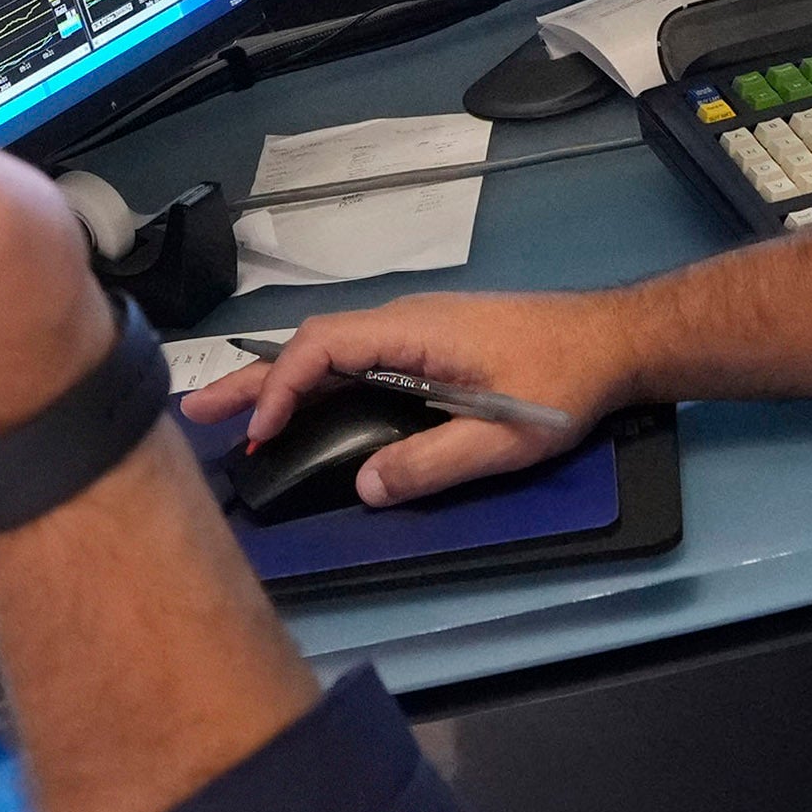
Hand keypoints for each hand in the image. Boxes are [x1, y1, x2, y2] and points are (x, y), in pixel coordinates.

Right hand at [181, 291, 644, 507]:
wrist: (616, 340)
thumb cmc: (566, 382)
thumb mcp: (505, 436)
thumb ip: (435, 462)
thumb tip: (365, 488)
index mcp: (414, 332)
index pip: (322, 348)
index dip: (281, 389)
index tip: (260, 435)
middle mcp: (404, 323)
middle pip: (311, 347)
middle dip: (252, 381)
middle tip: (196, 414)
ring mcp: (415, 332)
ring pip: (329, 353)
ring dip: (279, 382)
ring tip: (231, 416)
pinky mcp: (429, 345)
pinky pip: (355, 359)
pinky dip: (315, 383)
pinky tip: (302, 410)